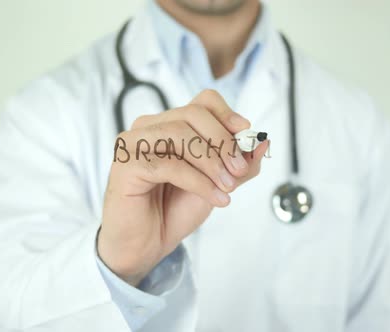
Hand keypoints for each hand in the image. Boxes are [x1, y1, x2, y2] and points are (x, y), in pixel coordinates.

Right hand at [97, 89, 269, 285]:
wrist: (146, 245)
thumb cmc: (173, 211)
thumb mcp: (217, 184)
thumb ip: (239, 164)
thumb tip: (264, 143)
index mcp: (168, 125)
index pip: (201, 102)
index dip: (226, 114)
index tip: (246, 134)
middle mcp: (148, 128)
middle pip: (192, 115)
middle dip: (223, 141)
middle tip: (240, 169)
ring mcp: (133, 144)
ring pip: (179, 134)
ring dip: (212, 161)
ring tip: (227, 187)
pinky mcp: (125, 165)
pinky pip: (168, 164)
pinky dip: (198, 181)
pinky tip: (214, 198)